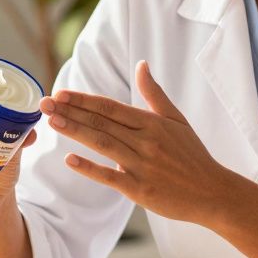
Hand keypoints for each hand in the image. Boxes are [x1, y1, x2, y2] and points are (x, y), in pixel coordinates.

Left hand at [40, 60, 235, 223]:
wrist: (213, 192)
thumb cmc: (193, 155)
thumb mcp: (177, 120)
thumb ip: (154, 94)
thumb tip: (141, 65)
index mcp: (152, 123)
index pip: (110, 107)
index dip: (84, 100)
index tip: (61, 93)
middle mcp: (145, 141)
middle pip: (102, 123)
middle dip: (70, 112)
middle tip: (44, 104)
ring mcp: (142, 166)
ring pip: (103, 144)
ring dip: (75, 132)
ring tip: (52, 122)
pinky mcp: (141, 190)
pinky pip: (111, 177)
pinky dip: (90, 168)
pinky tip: (70, 159)